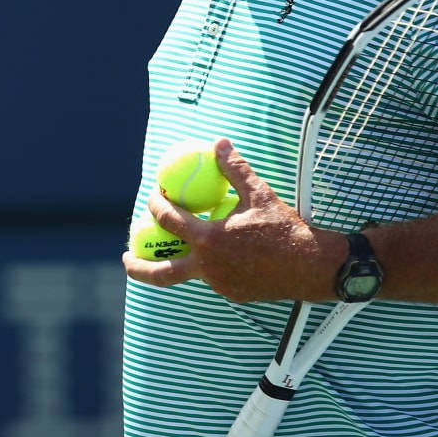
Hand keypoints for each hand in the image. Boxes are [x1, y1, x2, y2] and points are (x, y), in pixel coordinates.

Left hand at [121, 138, 339, 302]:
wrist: (312, 266)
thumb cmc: (285, 227)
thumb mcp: (259, 193)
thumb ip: (234, 169)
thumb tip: (218, 143)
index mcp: (209, 240)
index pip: (169, 221)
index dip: (156, 205)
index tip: (154, 196)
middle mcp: (209, 267)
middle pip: (162, 272)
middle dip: (138, 267)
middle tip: (125, 256)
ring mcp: (220, 284)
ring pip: (193, 271)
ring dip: (182, 259)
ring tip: (177, 247)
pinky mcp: (234, 293)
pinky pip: (216, 277)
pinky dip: (211, 264)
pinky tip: (221, 252)